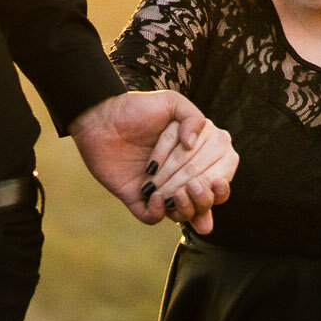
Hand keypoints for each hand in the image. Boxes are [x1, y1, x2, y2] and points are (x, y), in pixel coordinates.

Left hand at [67, 90, 237, 233]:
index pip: (220, 178)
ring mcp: (160, 189)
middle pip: (203, 198)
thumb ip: (193, 117)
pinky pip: (153, 218)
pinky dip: (157, 212)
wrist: (100, 118)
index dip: (220, 185)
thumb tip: (193, 145)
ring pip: (183, 213)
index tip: (215, 182)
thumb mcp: (171, 102)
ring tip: (173, 193)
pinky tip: (152, 195)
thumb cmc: (137, 108)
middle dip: (198, 192)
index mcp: (197, 155)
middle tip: (189, 184)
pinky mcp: (138, 199)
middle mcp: (181, 176)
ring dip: (184, 207)